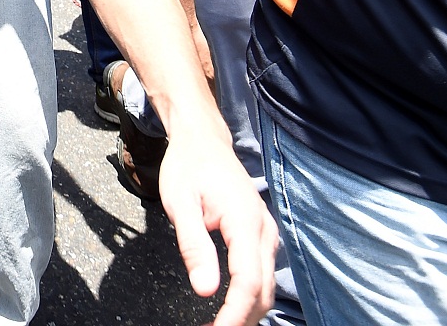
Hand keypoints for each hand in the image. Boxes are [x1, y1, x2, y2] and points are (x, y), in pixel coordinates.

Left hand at [159, 125, 279, 324]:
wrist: (203, 140)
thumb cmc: (188, 167)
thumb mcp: (180, 204)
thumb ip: (193, 246)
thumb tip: (204, 290)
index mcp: (245, 222)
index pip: (248, 283)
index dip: (234, 315)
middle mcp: (264, 231)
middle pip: (263, 292)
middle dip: (240, 320)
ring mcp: (266, 234)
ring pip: (266, 288)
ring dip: (245, 313)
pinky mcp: (261, 237)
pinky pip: (261, 275)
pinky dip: (248, 299)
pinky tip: (228, 310)